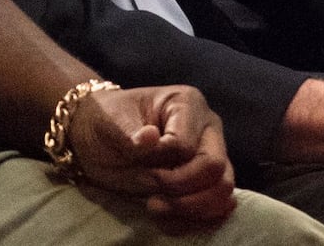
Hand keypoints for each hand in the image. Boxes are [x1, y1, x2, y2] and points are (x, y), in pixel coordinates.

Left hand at [67, 84, 237, 229]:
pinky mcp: (209, 182)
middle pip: (215, 168)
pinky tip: (165, 218)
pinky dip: (194, 220)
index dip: (162, 164)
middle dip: (182, 190)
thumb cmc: (108, 121)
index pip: (186, 145)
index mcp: (186, 103)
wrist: (100, 137)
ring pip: (223, 190)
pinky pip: (218, 208)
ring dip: (191, 209)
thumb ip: (131, 134)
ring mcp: (213, 155)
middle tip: (151, 198)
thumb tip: (150, 138)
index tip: (137, 166)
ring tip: (155, 208)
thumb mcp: (111, 122)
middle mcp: (208, 128)